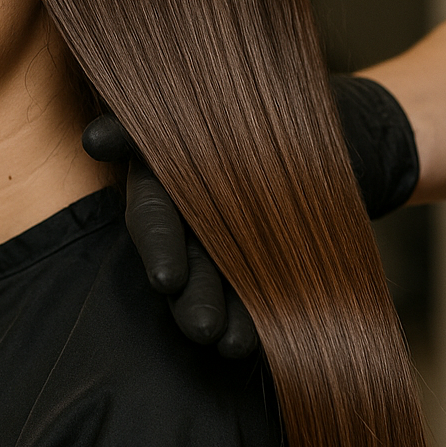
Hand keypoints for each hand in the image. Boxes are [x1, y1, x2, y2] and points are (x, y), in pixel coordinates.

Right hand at [81, 75, 420, 358]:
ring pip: (223, 286)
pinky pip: (265, 294)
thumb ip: (146, 125)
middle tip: (205, 329)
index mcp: (167, 177)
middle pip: (187, 264)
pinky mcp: (271, 266)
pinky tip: (273, 339)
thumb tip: (94, 140)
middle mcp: (194, 218)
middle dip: (194, 300)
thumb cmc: (263, 101)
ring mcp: (233, 246)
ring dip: (226, 319)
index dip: (160, 249)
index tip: (167, 280)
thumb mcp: (208, 103)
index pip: (153, 219)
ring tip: (235, 345)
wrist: (351, 128)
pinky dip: (266, 316)